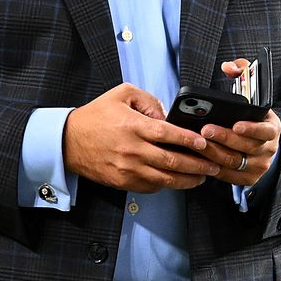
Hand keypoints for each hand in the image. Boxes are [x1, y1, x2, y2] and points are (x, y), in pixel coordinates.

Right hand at [62, 83, 220, 192]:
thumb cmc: (96, 116)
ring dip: (187, 180)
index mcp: (133, 126)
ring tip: (202, 177)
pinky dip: (167, 185)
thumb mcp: (122, 94)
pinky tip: (178, 180)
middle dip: (197, 164)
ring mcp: (127, 169)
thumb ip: (149, 100)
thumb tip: (167, 115)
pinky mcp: (122, 182)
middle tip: (212, 164)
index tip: (205, 143)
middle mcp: (132, 150)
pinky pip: (150, 187)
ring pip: (164, 179)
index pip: (168, 134)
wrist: (68, 141)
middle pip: (172, 161)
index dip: (189, 140)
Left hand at [196, 58, 280, 186]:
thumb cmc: (252, 115)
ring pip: (234, 162)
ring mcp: (259, 166)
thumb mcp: (253, 91)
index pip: (266, 131)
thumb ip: (243, 73)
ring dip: (214, 153)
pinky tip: (200, 158)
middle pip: (245, 148)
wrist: (263, 143)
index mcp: (272, 128)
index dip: (251, 129)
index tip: (236, 124)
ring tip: (197, 142)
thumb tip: (228, 67)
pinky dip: (213, 167)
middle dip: (223, 138)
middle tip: (205, 129)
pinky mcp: (248, 178)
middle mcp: (268, 149)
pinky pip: (228, 176)